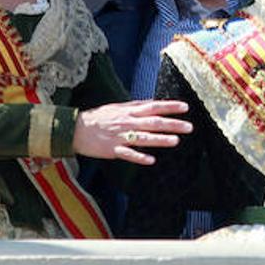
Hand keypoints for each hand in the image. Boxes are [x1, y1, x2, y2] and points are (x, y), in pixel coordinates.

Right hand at [74, 100, 190, 164]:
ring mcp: (120, 137)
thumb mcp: (118, 108)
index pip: (153, 107)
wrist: (76, 129)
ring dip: (159, 140)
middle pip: (152, 122)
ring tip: (175, 141)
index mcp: (129, 111)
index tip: (185, 107)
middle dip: (171, 124)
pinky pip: (128, 154)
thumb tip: (153, 104)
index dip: (169, 106)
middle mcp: (127, 122)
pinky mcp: (112, 150)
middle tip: (189, 127)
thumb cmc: (99, 118)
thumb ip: (135, 107)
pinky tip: (151, 160)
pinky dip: (139, 157)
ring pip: (143, 138)